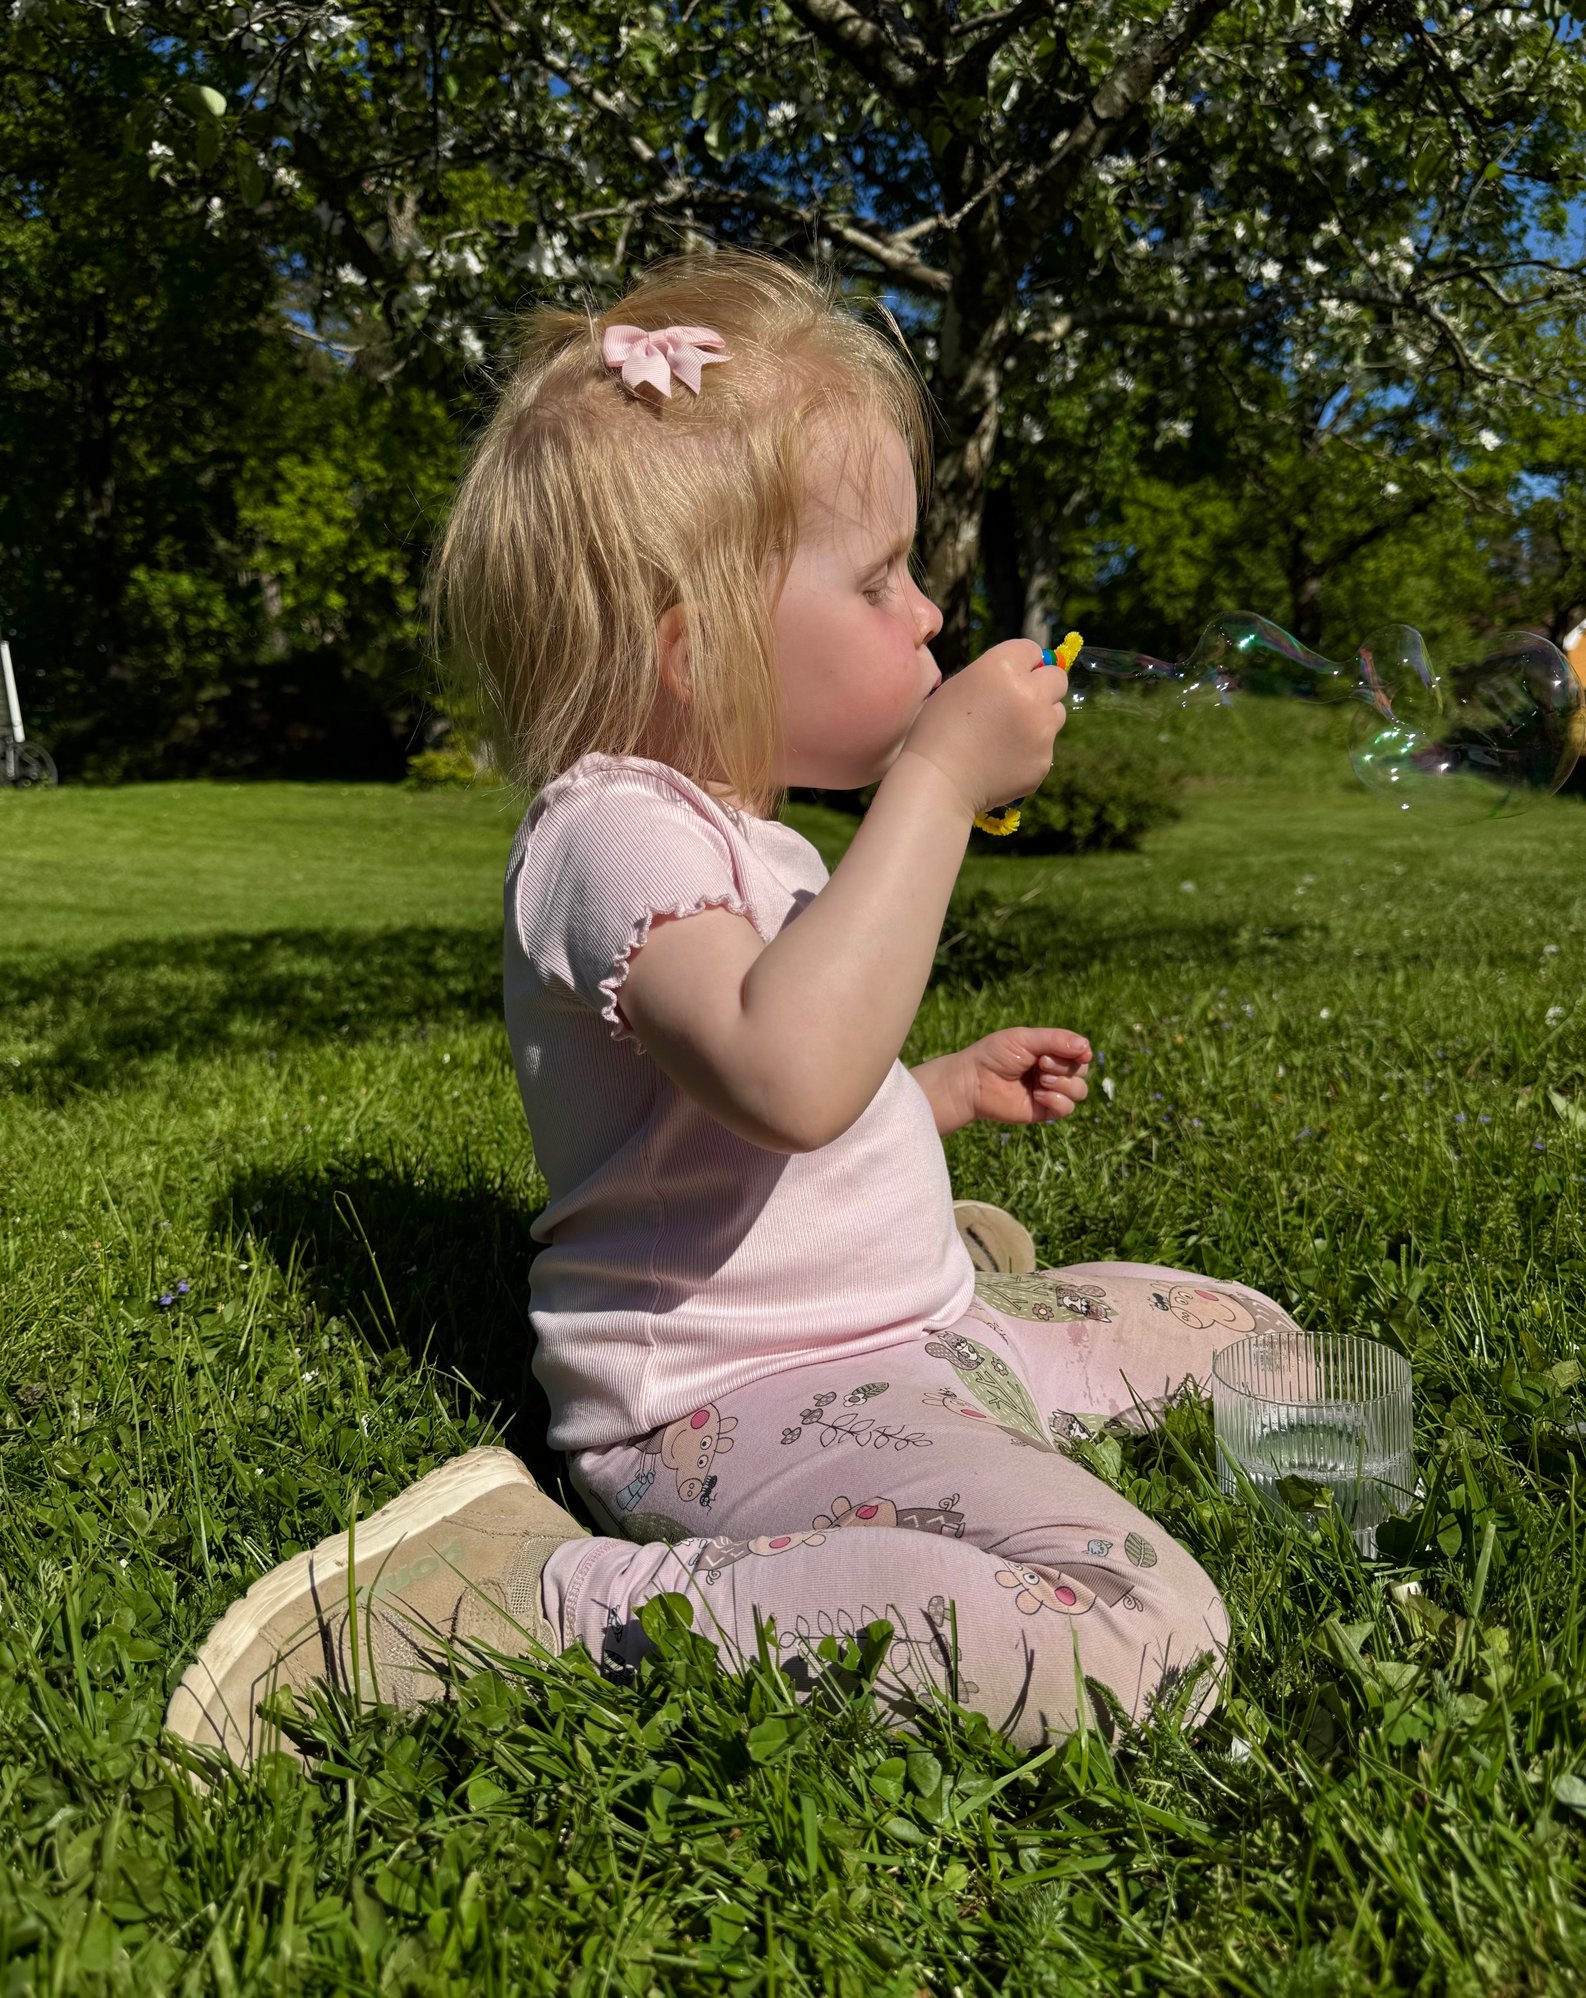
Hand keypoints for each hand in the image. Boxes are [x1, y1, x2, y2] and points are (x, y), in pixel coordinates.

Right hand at [900, 639, 1066, 820]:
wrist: (938, 781)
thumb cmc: (937, 730)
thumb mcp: (959, 685)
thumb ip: (994, 674)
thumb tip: (1023, 676)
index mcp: (1004, 668)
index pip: (1032, 650)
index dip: (1022, 663)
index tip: (1011, 677)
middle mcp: (1031, 694)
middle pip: (1057, 678)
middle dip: (1043, 686)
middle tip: (1020, 703)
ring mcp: (1042, 730)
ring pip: (1056, 714)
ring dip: (1040, 719)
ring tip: (1007, 735)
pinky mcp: (1043, 760)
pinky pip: (1044, 748)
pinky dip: (1029, 752)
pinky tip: (1002, 760)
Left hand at [956, 1026, 1090, 1126]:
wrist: (972, 1082)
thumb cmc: (994, 1055)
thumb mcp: (1024, 1039)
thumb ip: (1056, 1040)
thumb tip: (1086, 1046)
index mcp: (1048, 1051)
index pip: (1078, 1052)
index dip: (1081, 1052)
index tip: (1080, 1053)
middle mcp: (1052, 1071)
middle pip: (1081, 1071)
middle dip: (1064, 1066)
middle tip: (1041, 1063)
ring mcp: (1050, 1092)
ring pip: (1080, 1091)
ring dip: (1064, 1084)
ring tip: (1040, 1080)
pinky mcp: (1044, 1111)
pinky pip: (1068, 1109)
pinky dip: (1058, 1100)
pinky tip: (1038, 1095)